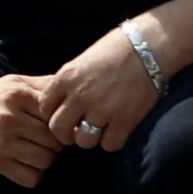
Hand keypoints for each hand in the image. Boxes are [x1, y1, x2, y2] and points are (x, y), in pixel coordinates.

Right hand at [0, 74, 63, 186]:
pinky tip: (27, 162)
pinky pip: (30, 178)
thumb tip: (74, 93)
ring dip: (46, 158)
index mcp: (18, 97)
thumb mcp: (19, 82)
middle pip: (54, 141)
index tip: (58, 124)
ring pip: (45, 160)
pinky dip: (33, 173)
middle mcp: (9, 120)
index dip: (62, 123)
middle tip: (48, 139)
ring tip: (37, 149)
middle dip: (56, 142)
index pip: (56, 117)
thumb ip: (46, 85)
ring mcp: (2, 143)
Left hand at [32, 23, 160, 159]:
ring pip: (83, 141)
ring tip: (99, 128)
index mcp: (66, 77)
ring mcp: (102, 109)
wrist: (148, 47)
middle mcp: (80, 95)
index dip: (52, 114)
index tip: (64, 114)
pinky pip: (109, 145)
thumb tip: (59, 108)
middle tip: (77, 129)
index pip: (44, 107)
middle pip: (58, 129)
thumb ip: (67, 85)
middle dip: (66, 133)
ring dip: (90, 138)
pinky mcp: (125, 120)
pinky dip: (112, 140)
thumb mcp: (81, 62)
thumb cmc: (114, 50)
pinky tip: (116, 129)